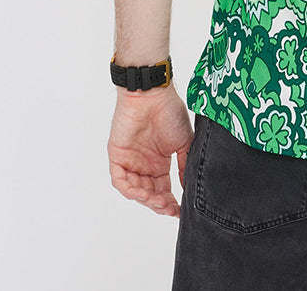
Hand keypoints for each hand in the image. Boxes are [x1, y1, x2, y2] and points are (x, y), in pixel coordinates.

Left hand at [107, 85, 194, 216]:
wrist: (153, 94)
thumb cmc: (170, 111)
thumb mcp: (184, 142)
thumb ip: (184, 165)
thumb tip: (189, 187)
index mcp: (159, 163)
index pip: (163, 190)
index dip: (170, 203)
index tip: (179, 212)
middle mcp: (144, 165)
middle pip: (149, 194)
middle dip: (159, 204)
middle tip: (170, 208)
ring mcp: (130, 161)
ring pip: (135, 190)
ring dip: (146, 199)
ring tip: (159, 201)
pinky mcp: (117, 156)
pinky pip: (120, 180)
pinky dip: (130, 190)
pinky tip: (143, 193)